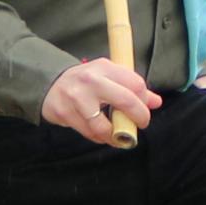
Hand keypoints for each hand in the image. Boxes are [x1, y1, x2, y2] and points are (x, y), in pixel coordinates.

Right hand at [42, 55, 163, 146]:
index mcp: (104, 67)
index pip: (135, 84)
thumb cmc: (86, 81)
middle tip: (140, 124)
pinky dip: (100, 137)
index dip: (145, 101)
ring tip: (119, 136)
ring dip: (116, 135)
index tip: (145, 110)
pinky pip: (89, 133)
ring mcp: (76, 98)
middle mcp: (90, 80)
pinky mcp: (64, 113)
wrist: (49, 83)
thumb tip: (156, 102)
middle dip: (138, 117)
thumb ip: (131, 87)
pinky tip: (102, 134)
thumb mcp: (108, 77)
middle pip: (125, 100)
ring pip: (104, 126)